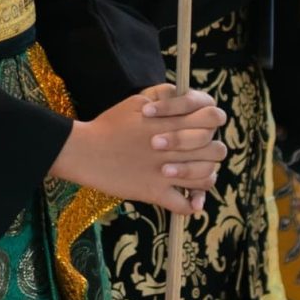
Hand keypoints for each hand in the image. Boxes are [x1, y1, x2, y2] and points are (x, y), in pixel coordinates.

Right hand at [50, 85, 227, 212]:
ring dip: (205, 178)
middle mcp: (173, 146)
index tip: (203, 130)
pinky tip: (189, 203)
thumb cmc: (107, 125)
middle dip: (212, 153)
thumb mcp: (136, 101)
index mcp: (170, 121)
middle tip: (202, 156)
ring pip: (206, 178)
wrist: (84, 150)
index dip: (213, 124)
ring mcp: (165, 171)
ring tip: (198, 179)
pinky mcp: (154, 192)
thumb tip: (179, 94)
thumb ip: (162, 96)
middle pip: (216, 150)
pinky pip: (184, 205)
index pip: (212, 119)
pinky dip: (190, 206)